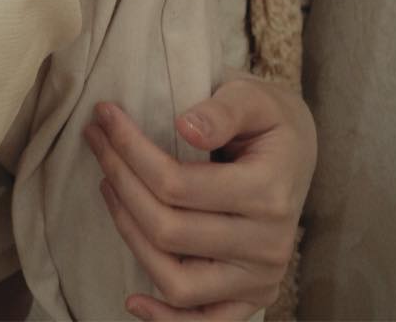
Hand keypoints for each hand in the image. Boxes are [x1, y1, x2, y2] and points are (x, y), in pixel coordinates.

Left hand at [83, 75, 316, 319]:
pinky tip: (133, 301)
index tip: (104, 116)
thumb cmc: (268, 119)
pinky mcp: (253, 298)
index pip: (177, 184)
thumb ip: (223, 109)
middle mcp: (268, 246)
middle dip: (121, 181)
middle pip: (169, 231)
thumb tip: (185, 126)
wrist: (298, 151)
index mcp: (269, 194)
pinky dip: (167, 319)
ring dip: (131, 237)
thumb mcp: (253, 96)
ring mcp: (261, 279)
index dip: (130, 150)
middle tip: (96, 141)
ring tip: (108, 188)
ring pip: (178, 283)